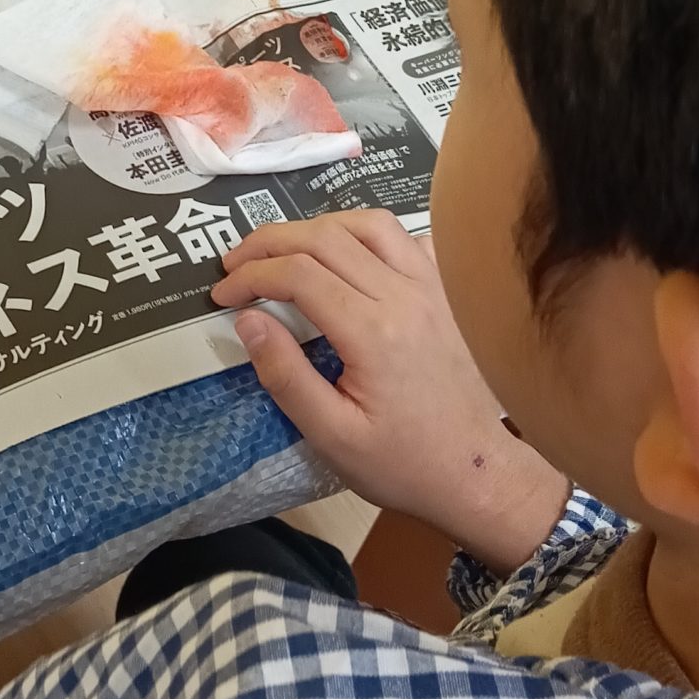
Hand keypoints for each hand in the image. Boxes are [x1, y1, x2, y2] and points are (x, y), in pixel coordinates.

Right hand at [213, 211, 567, 573]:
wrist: (476, 473)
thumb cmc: (402, 465)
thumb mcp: (331, 436)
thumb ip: (285, 375)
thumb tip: (247, 320)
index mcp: (373, 332)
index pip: (298, 273)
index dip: (251, 276)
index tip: (221, 294)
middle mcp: (405, 295)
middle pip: (326, 236)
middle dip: (269, 241)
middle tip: (235, 263)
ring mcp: (433, 287)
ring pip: (368, 224)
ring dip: (317, 227)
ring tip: (283, 250)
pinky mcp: (448, 292)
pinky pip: (406, 239)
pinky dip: (367, 236)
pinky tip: (347, 258)